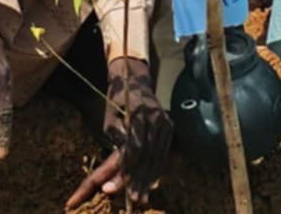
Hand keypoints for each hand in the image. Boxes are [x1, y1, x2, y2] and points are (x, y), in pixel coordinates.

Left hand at [67, 57, 168, 210]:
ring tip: (141, 198)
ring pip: (157, 156)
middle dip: (139, 179)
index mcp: (139, 114)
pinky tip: (152, 183)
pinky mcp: (169, 127)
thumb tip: (119, 161)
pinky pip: (163, 153)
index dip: (127, 167)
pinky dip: (157, 169)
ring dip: (149, 179)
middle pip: (147, 155)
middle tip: (133, 200)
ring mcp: (165, 123)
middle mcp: (156, 119)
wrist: (136, 80)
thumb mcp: (110, 116)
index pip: (134, 146)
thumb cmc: (118, 100)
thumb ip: (115, 135)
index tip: (118, 185)